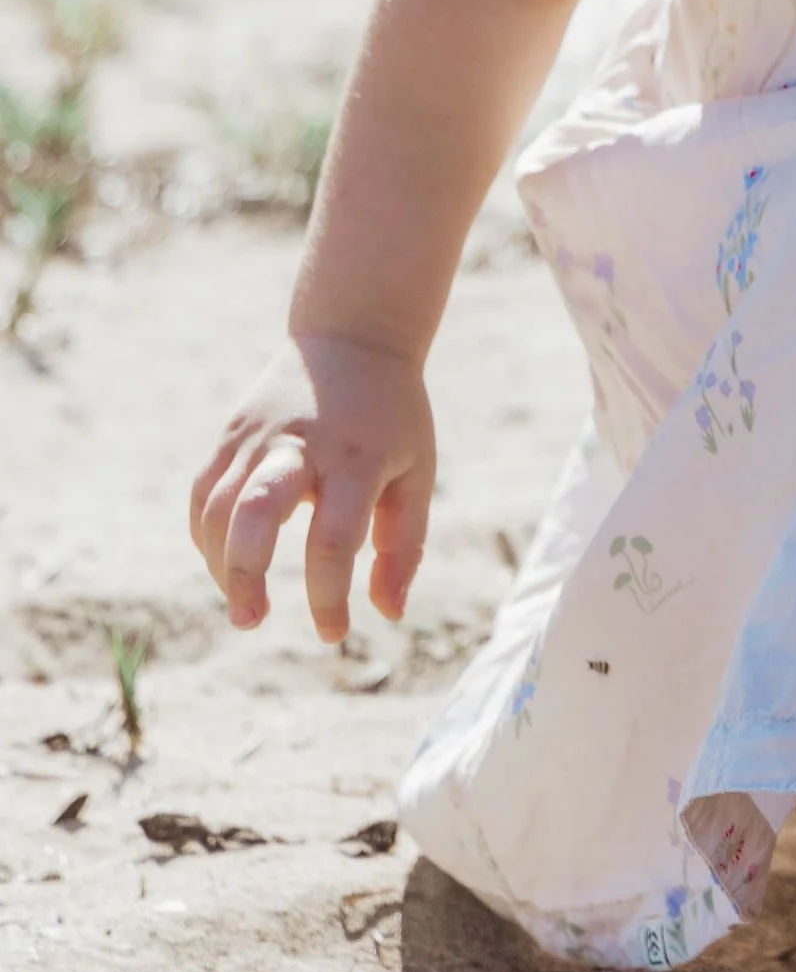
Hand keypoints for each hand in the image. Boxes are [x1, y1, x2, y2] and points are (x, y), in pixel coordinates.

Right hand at [190, 335, 434, 643]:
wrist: (352, 337)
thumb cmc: (392, 418)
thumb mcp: (416, 472)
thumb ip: (404, 544)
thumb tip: (389, 614)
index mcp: (356, 456)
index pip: (333, 538)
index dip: (328, 596)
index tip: (333, 634)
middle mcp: (298, 444)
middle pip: (254, 511)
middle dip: (245, 573)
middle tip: (251, 621)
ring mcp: (256, 436)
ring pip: (215, 508)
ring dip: (220, 566)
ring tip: (245, 605)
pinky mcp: (229, 434)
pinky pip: (202, 495)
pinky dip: (206, 539)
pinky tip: (227, 566)